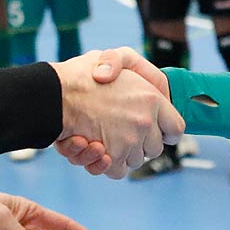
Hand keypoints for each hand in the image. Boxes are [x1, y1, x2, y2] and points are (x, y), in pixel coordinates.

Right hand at [52, 49, 184, 179]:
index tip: (156, 130)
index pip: (176, 128)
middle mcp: (145, 121)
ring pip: (135, 160)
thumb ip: (136, 68)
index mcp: (152, 98)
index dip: (165, 130)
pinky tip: (95, 148)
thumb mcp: (113, 57)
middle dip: (140, 143)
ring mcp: (130, 141)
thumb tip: (151, 94)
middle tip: (120, 129)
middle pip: (154, 148)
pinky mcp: (112, 156)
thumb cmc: (80, 75)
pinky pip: (117, 171)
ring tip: (101, 136)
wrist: (53, 94)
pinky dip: (105, 164)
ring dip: (120, 153)